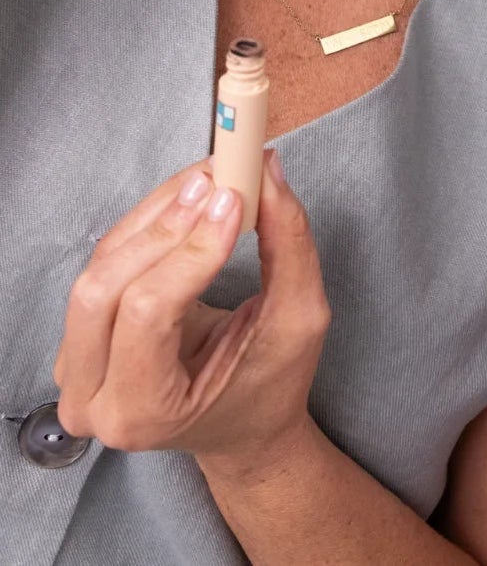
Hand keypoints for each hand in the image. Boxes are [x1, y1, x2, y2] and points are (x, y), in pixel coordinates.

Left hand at [53, 150, 331, 464]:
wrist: (241, 427)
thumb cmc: (271, 385)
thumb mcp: (299, 320)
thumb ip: (288, 245)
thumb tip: (266, 170)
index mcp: (143, 413)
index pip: (147, 314)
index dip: (189, 250)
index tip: (234, 201)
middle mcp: (93, 399)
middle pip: (104, 289)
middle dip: (164, 226)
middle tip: (217, 181)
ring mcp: (75, 370)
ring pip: (99, 267)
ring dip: (155, 215)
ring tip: (208, 182)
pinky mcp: (79, 337)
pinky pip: (103, 266)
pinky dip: (146, 224)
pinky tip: (187, 201)